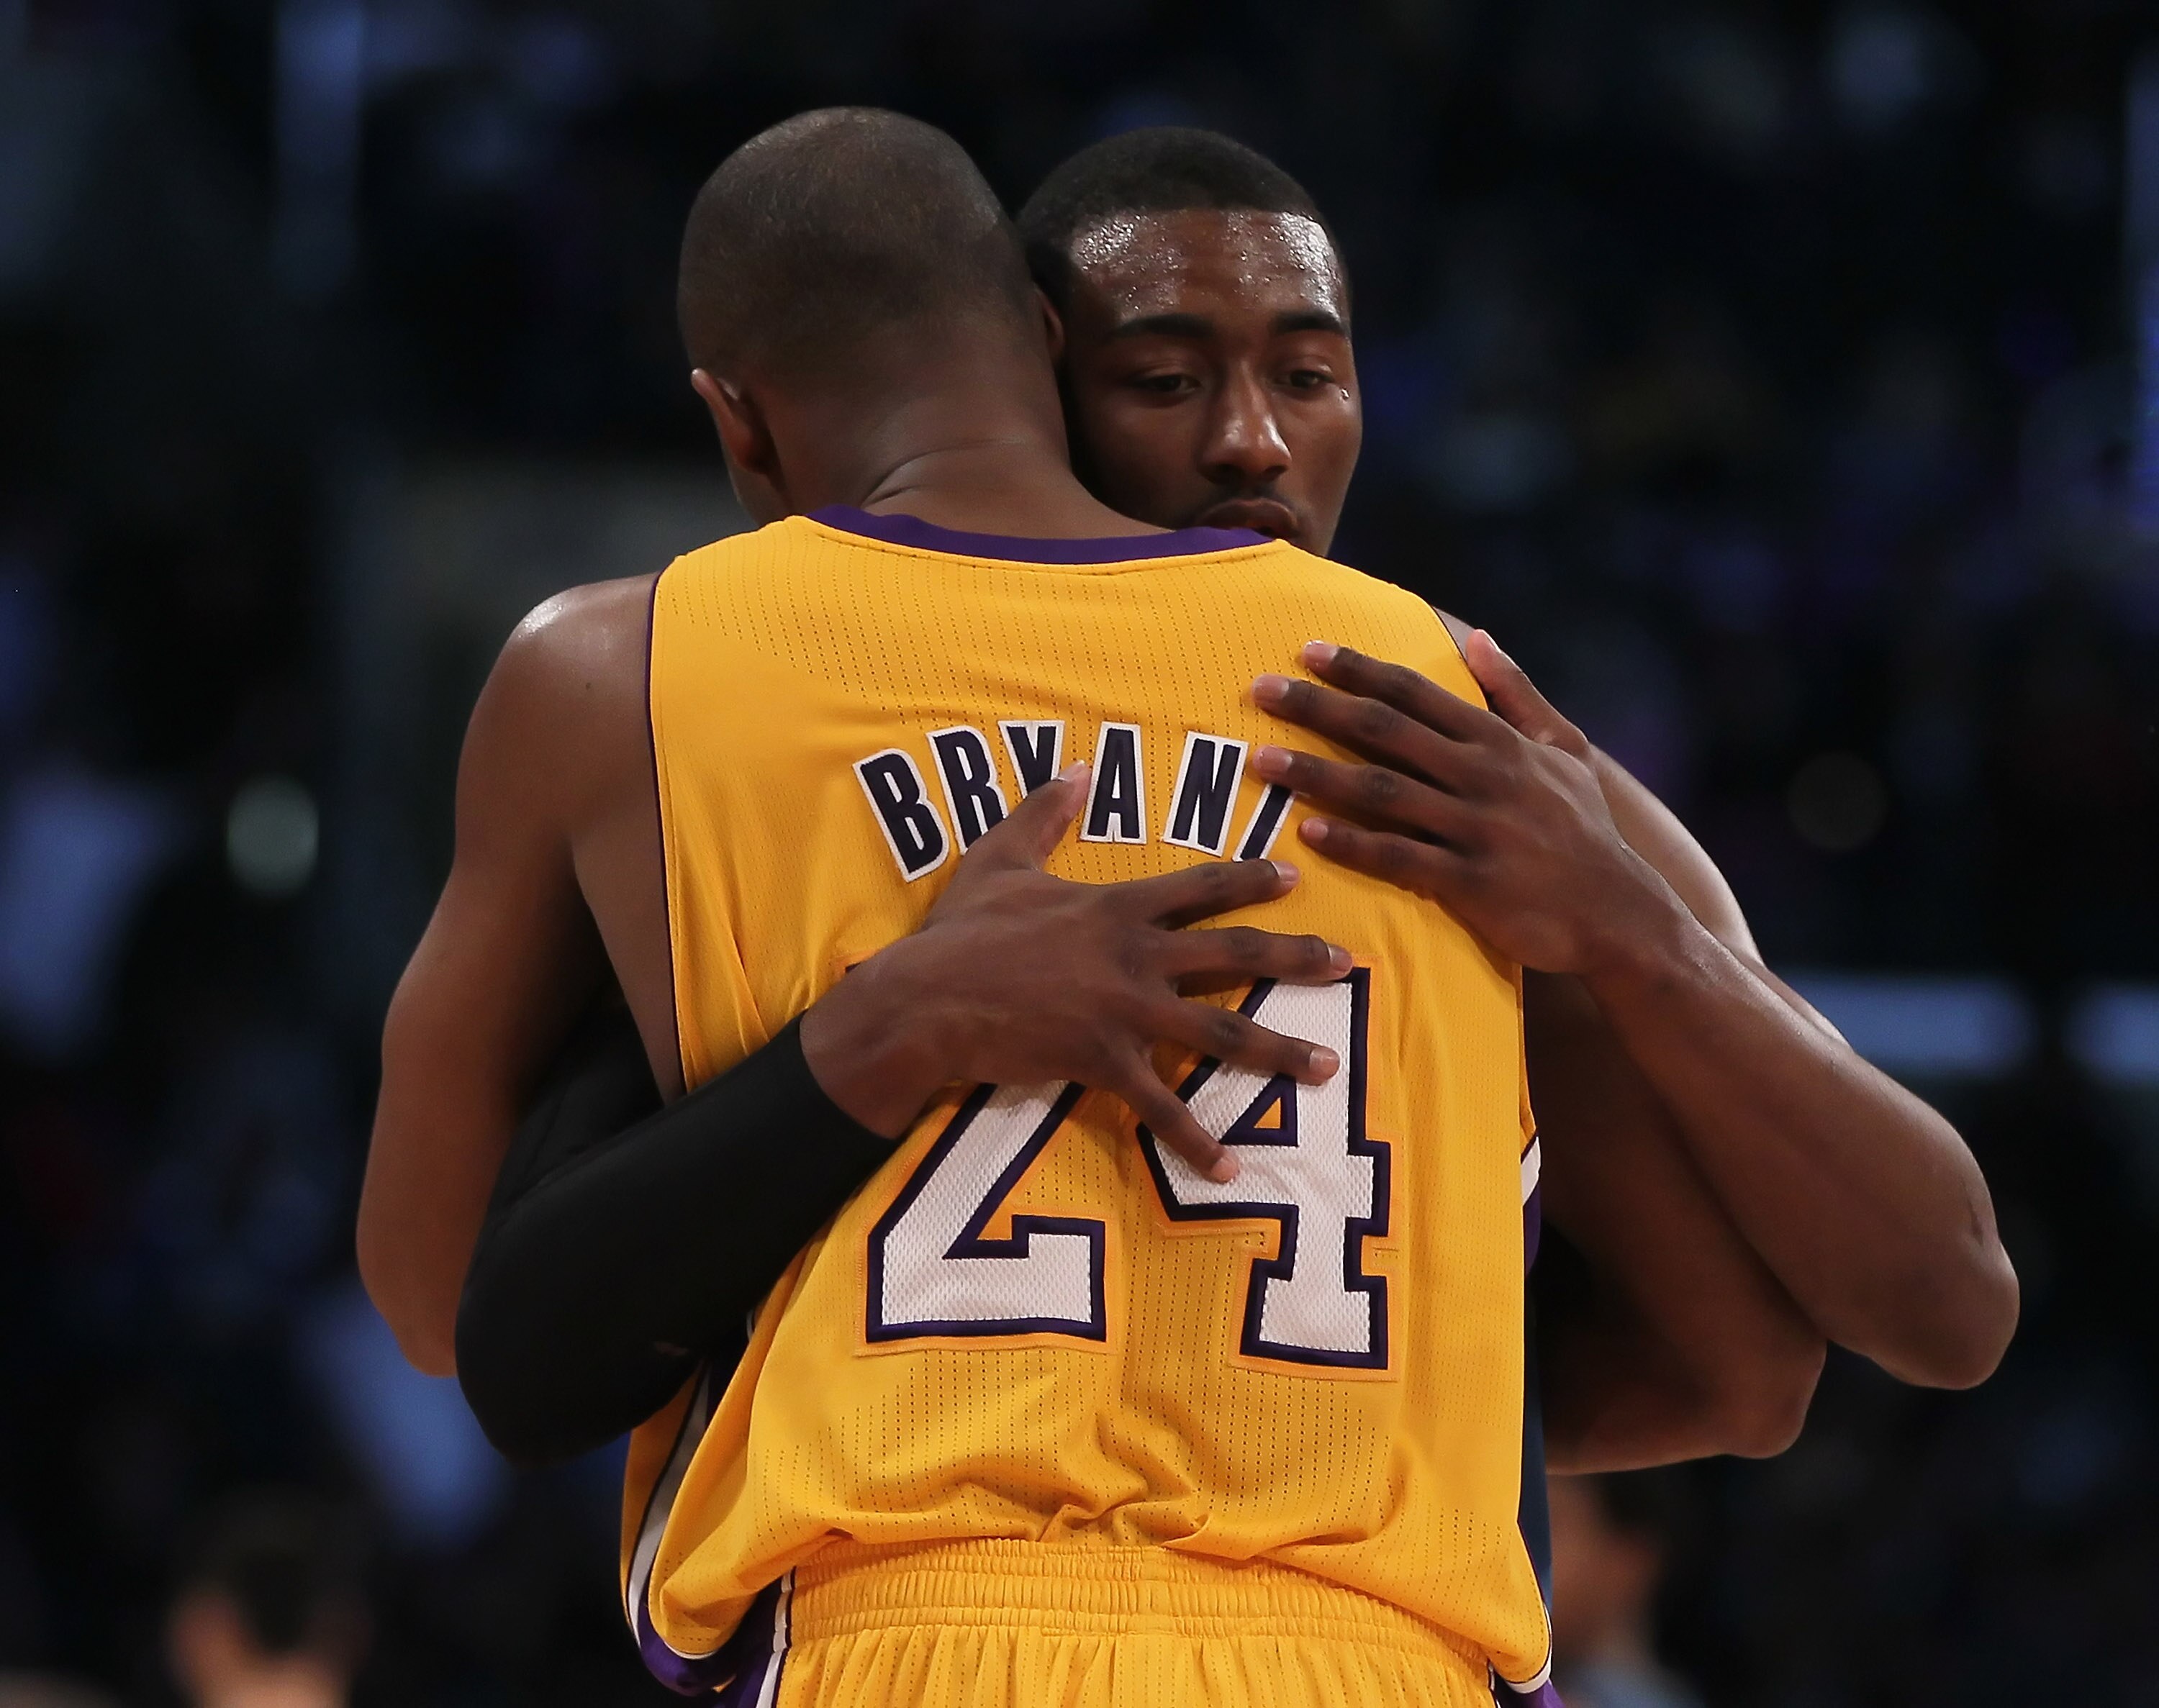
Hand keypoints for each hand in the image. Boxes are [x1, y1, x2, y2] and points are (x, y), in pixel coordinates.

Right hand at [800, 763, 1350, 1181]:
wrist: (925, 999)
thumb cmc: (960, 930)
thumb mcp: (1000, 858)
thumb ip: (1045, 813)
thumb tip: (1076, 767)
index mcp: (1116, 906)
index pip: (1199, 886)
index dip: (1249, 880)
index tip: (1294, 878)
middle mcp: (1134, 956)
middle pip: (1232, 954)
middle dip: (1295, 958)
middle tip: (1348, 965)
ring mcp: (1123, 1012)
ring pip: (1219, 1031)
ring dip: (1276, 1050)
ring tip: (1326, 1066)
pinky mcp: (1102, 1062)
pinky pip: (1159, 1107)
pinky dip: (1195, 1140)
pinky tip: (1231, 1168)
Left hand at [1248, 632, 1677, 976]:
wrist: (1620, 913)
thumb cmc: (1584, 830)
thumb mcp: (1565, 749)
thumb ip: (1517, 693)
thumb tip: (1478, 637)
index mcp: (1498, 741)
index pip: (1416, 693)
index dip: (1360, 669)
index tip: (1308, 650)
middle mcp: (1483, 777)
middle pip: (1386, 732)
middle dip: (1319, 707)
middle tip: (1260, 690)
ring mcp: (1476, 829)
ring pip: (1383, 792)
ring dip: (1319, 773)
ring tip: (1265, 759)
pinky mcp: (1470, 883)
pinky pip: (1400, 858)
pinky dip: (1353, 843)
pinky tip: (1308, 832)